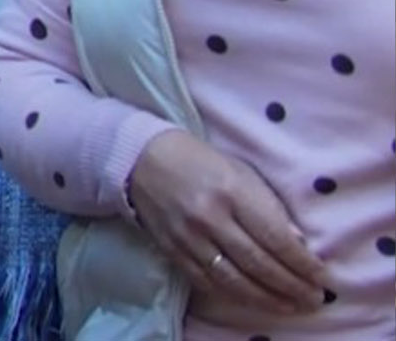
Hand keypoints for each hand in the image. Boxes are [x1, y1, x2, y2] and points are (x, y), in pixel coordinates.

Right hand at [128, 128, 332, 313]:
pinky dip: (234, 295)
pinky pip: (207, 281)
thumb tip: (299, 245)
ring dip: (267, 299)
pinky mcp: (172, 250)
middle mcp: (209, 217)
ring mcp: (188, 237)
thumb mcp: (242, 172)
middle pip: (258, 263)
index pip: (275, 237)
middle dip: (291, 286)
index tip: (323, 279)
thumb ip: (270, 207)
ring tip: (291, 307)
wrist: (142, 159)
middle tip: (314, 300)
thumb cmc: (201, 162)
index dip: (303, 264)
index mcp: (231, 192)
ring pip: (234, 280)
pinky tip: (253, 300)